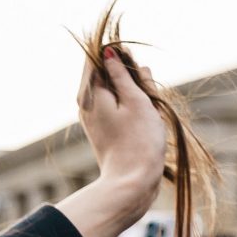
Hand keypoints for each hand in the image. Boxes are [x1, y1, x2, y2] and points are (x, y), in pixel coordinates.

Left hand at [69, 49, 168, 236]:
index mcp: (89, 93)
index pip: (96, 58)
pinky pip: (117, 106)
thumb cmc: (138, 141)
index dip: (117, 53)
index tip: (135, 62)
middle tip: (146, 88)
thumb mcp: (136, 100)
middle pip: (106, 73)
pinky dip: (132, 104)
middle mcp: (86, 104)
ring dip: (134, 90)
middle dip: (128, 73)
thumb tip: (109, 52)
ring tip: (149, 103)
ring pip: (115, 90)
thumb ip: (124, 75)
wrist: (131, 183)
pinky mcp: (104, 129)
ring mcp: (94, 117)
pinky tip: (147, 114)